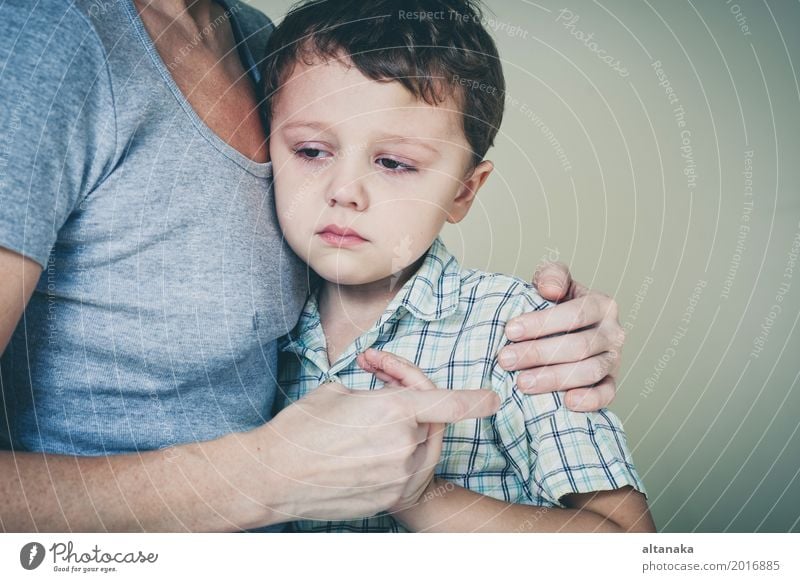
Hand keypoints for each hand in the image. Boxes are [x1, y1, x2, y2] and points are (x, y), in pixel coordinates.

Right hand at [261, 357, 498, 521]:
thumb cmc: (299, 429)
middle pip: (434, 420)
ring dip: (410, 427)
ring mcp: (399, 477)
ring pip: (424, 446)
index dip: (477, 399)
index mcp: (393, 412)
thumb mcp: (336, 391)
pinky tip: (373, 444)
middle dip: (415, 397)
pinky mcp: (389, 498)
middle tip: (381, 380)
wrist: (272, 476)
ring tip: (372, 416)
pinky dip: (402, 454)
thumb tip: (386, 402)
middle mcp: (404, 446)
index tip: (494, 398)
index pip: (450, 405)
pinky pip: (411, 472)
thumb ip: (376, 394)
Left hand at [498, 262, 624, 411]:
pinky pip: (607, 394)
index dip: (542, 323)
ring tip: (522, 383)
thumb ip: (551, 276)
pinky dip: (590, 400)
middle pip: (579, 346)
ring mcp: (613, 360)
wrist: (560, 331)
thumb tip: (550, 289)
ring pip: (589, 371)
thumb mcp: (551, 282)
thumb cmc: (552, 305)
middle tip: (506, 360)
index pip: (575, 314)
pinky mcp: (610, 383)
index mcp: (601, 305)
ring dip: (554, 378)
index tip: (510, 331)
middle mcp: (613, 332)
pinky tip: (567, 402)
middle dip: (539, 353)